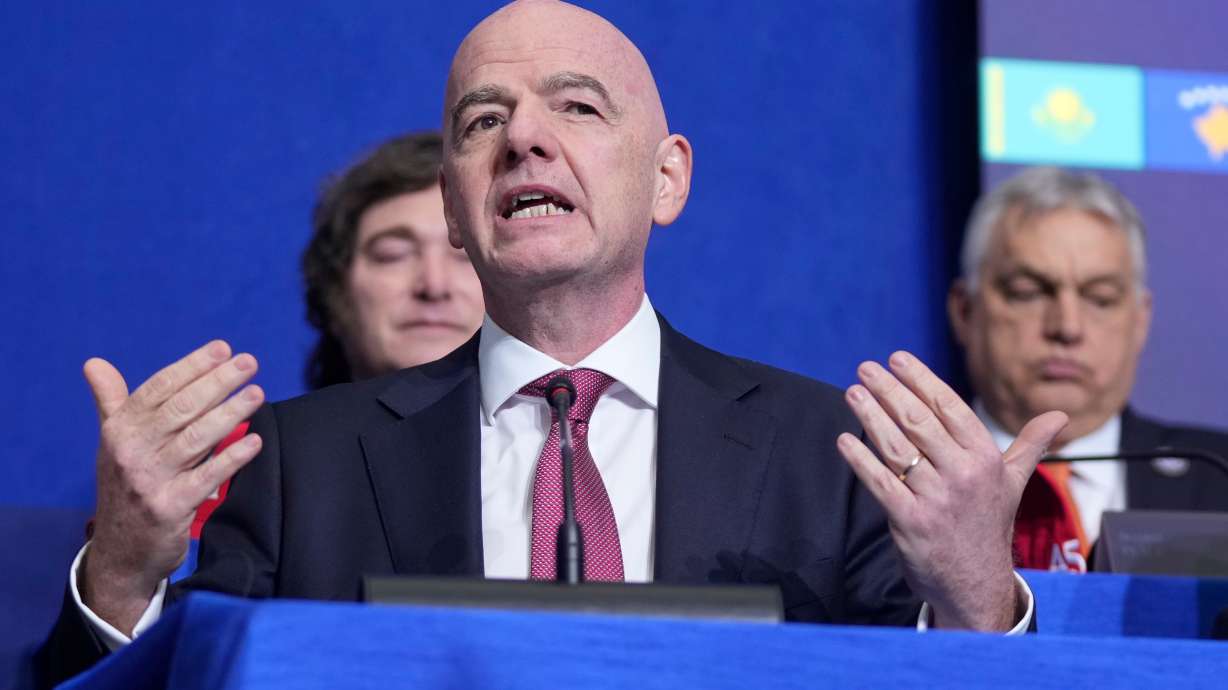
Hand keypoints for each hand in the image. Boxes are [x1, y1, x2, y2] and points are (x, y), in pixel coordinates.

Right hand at [81, 340, 264, 634]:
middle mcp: (131, 451)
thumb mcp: (113, 444)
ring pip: (196, 438)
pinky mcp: (170, 507)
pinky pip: (207, 476)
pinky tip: (255, 441)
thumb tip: (94, 363)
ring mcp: (150, 480)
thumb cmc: (125, 486)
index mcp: (119, 430)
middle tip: (249, 363)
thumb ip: (112, 402)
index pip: (159, 388)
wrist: (120, 552)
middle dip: (218, 382)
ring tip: (257, 394)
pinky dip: (232, 457)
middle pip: (182, 408)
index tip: (223, 349)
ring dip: (230, 413)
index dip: (192, 366)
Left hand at [836, 351, 1066, 630]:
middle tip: (865, 369)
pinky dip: (860, 459)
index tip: (897, 359)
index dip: (921, 380)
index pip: (950, 408)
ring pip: (897, 447)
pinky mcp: (911, 521)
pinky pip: (880, 482)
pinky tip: (845, 439)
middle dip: (889, 391)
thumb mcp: (1014, 484)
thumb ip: (1030, 446)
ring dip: (870, 416)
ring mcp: (936, 498)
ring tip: (852, 393)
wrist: (976, 586)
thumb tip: (1060, 417)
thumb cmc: (989, 526)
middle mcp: (964, 475)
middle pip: (919, 421)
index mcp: (987, 459)